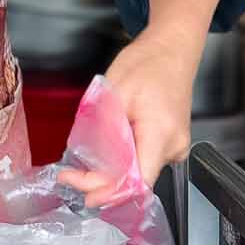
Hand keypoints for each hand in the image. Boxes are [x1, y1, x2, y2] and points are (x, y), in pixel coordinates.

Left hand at [64, 28, 201, 202]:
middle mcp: (173, 146)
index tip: (86, 194)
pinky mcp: (169, 144)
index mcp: (160, 133)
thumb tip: (90, 161)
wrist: (171, 50)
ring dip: (109, 172)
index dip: (111, 193)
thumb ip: (104, 130)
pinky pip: (143, 161)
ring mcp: (175, 147)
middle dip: (101, 183)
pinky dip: (121, 162)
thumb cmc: (146, 64)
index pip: (139, 180)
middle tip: (69, 176)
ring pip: (138, 172)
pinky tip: (102, 157)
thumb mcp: (113, 93)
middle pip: (135, 180)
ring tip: (80, 167)